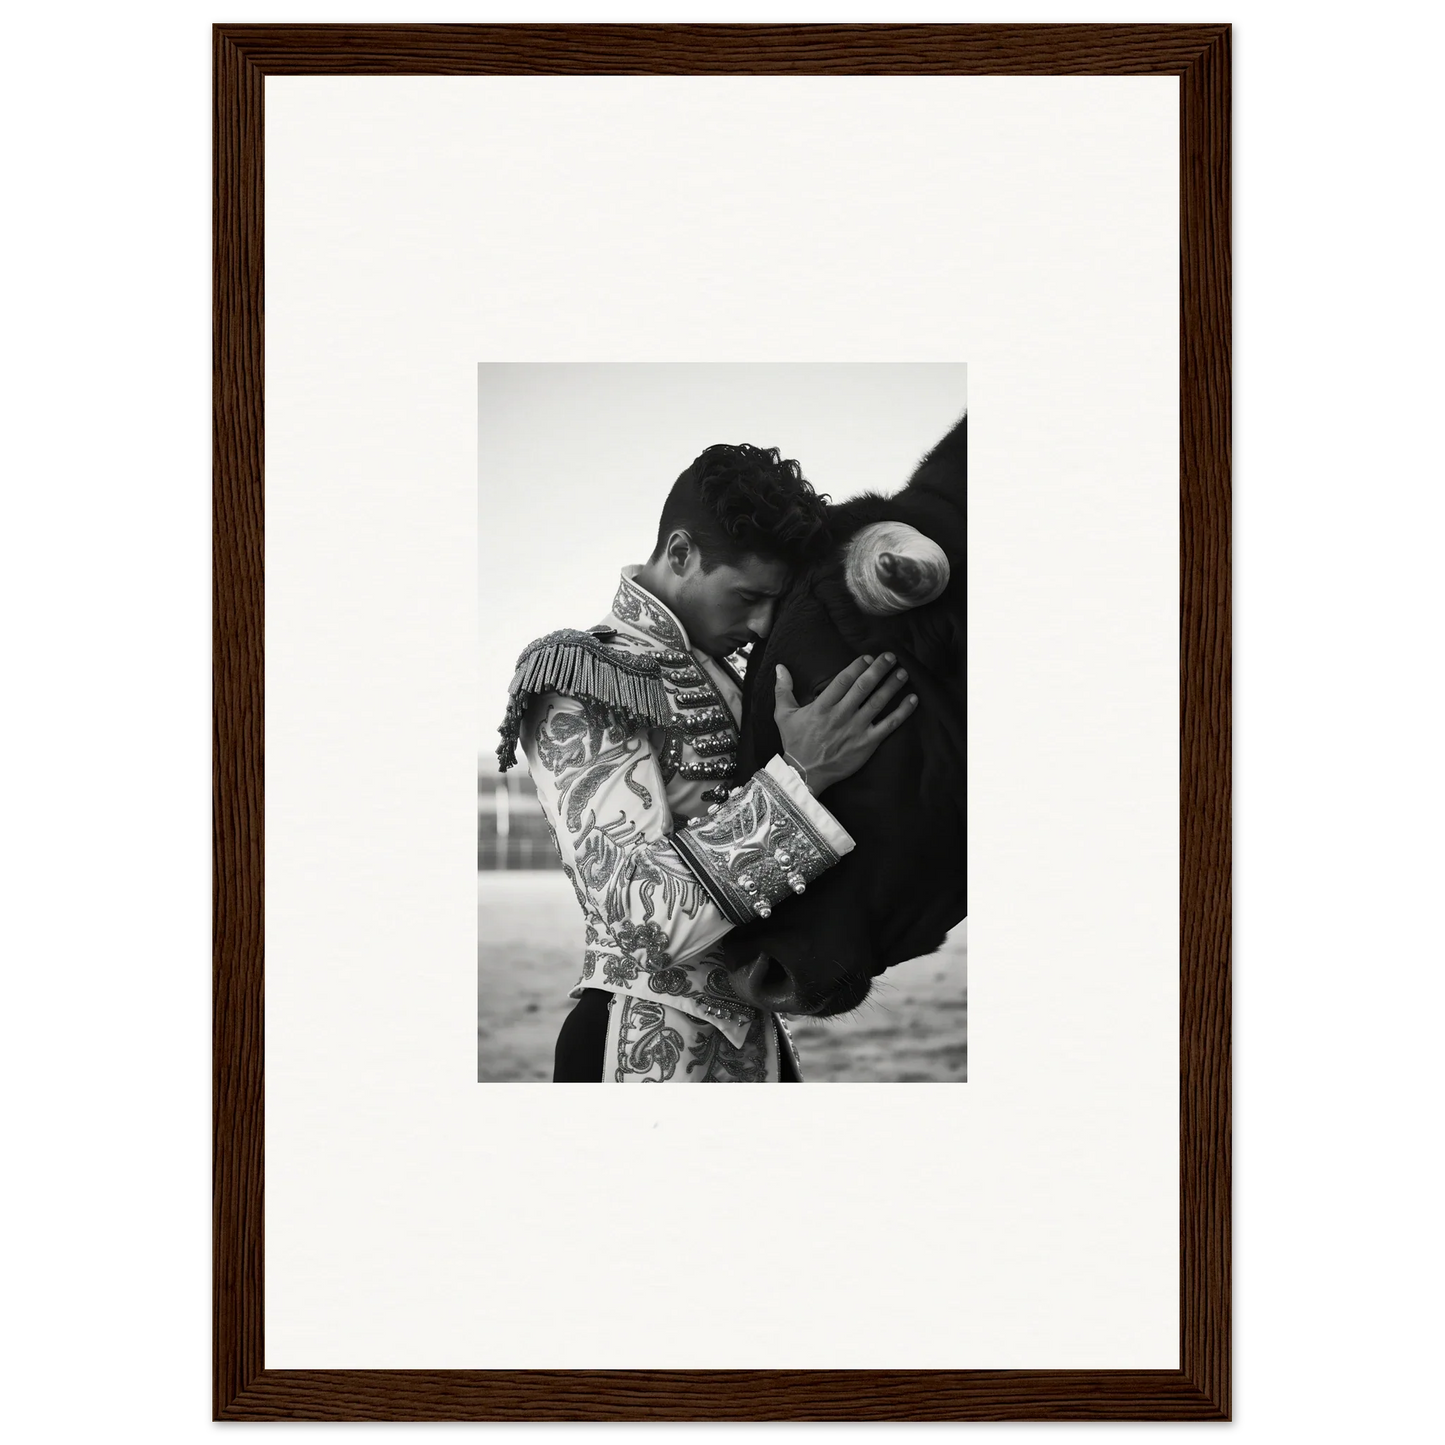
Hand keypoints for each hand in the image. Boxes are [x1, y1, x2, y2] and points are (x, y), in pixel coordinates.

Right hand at [773, 653, 917, 794]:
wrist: (804, 774)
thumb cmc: (795, 743)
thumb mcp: (783, 715)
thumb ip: (783, 689)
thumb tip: (780, 667)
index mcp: (822, 706)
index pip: (843, 681)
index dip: (857, 666)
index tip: (867, 657)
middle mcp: (841, 715)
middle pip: (863, 687)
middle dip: (879, 669)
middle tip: (890, 657)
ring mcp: (856, 730)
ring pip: (878, 702)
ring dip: (892, 685)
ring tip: (902, 672)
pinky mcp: (867, 744)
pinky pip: (889, 725)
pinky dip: (902, 712)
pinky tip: (912, 700)